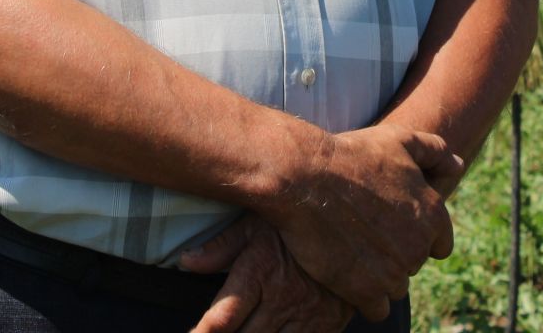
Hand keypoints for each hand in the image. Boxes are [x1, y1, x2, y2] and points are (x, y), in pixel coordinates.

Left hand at [181, 216, 353, 332]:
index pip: (223, 316)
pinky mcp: (327, 326)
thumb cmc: (298, 221)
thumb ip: (221, 247)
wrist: (356, 224)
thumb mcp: (257, 224)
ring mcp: (307, 316)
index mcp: (260, 272)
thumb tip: (185, 262)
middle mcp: (282, 299)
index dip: (203, 332)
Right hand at [263, 123, 458, 320]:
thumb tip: (458, 164)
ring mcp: (393, 272)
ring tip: (351, 250)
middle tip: (363, 230)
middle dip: (393, 253)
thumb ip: (435, 151)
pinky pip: (377, 309)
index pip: (439, 244)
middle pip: (412, 264)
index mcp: (433, 215)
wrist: (305, 177)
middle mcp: (418, 247)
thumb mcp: (399, 139)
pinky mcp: (366, 291)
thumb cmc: (351, 155)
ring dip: (378, 276)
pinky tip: (346, 274)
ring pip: (395, 287)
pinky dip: (364, 296)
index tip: (389, 226)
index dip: (414, 234)